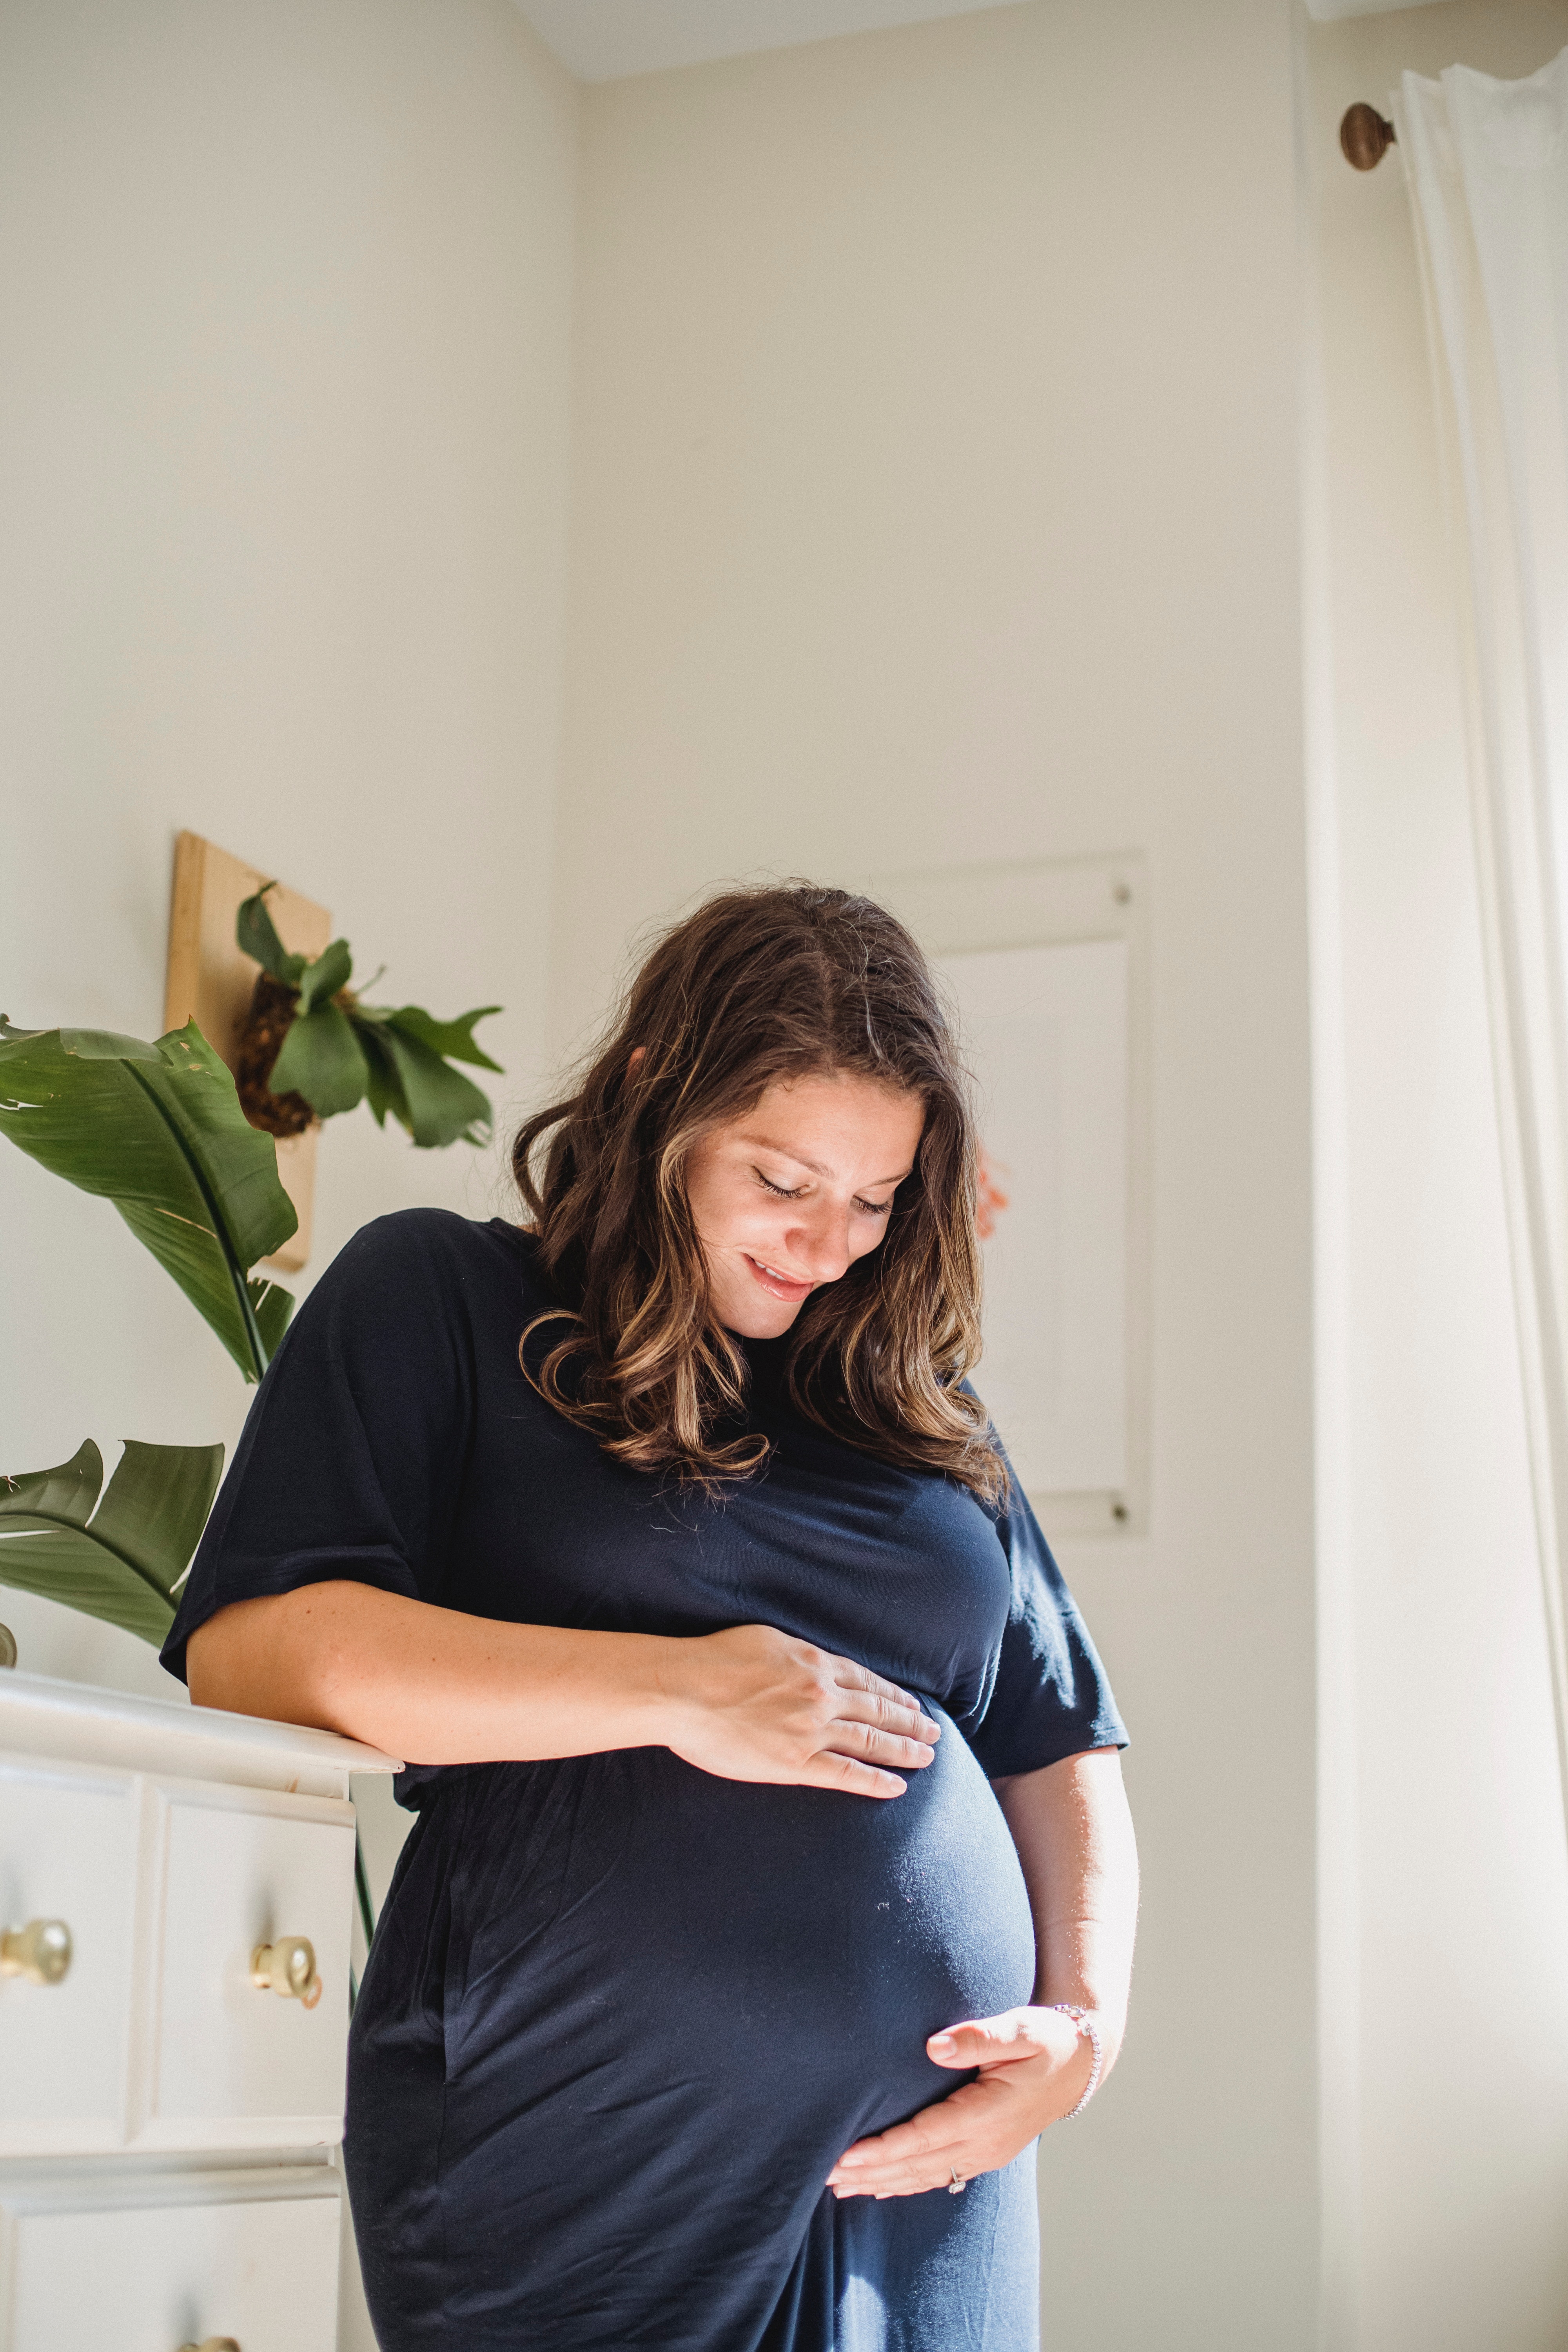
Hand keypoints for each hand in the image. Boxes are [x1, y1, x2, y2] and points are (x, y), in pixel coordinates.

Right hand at [662, 1624, 939, 1797]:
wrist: (684, 1689)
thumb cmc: (714, 1659)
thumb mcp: (766, 1639)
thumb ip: (797, 1655)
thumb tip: (814, 1663)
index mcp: (814, 1663)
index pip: (866, 1681)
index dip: (893, 1694)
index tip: (912, 1704)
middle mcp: (822, 1695)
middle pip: (878, 1711)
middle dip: (910, 1722)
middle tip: (934, 1733)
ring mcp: (811, 1730)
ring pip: (870, 1741)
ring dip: (903, 1749)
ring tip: (927, 1757)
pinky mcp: (794, 1762)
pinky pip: (845, 1774)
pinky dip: (874, 1781)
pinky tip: (897, 1787)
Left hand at [826, 2006, 1093, 2195]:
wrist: (1079, 2065)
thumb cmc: (1047, 2039)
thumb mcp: (1021, 2028)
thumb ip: (978, 2036)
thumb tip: (934, 2046)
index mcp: (987, 2113)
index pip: (923, 2137)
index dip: (882, 2150)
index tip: (844, 2155)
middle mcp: (984, 2143)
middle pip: (916, 2165)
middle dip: (869, 2173)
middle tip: (823, 2176)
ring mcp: (985, 2154)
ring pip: (924, 2176)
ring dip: (882, 2183)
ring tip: (840, 2187)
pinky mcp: (985, 2154)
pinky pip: (939, 2176)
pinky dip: (906, 2184)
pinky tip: (881, 2188)